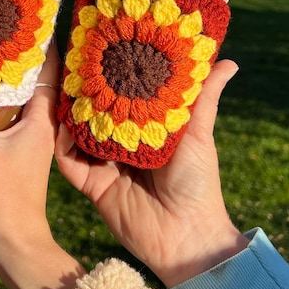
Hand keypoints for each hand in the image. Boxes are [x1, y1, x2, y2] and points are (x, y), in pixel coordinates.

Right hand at [0, 42, 85, 288]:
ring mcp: (21, 135)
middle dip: (13, 54)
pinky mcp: (7, 147)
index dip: (43, 42)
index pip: (50, 70)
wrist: (12, 244)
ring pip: (11, 96)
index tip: (29, 16)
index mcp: (42, 120)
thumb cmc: (5, 202)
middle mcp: (36, 123)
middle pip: (29, 78)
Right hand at [55, 59, 248, 287]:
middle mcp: (119, 145)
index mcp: (142, 131)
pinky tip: (62, 127)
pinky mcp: (91, 184)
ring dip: (66, 115)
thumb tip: (230, 62)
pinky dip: (61, 145)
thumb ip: (204, 99)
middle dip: (82, 94)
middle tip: (69, 67)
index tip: (98, 52)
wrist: (188, 236)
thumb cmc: (198, 182)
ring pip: (76, 134)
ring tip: (58, 91)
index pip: (119, 99)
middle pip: (93, 114)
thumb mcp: (199, 134)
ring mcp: (103, 164)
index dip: (109, 78)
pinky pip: (68, 161)